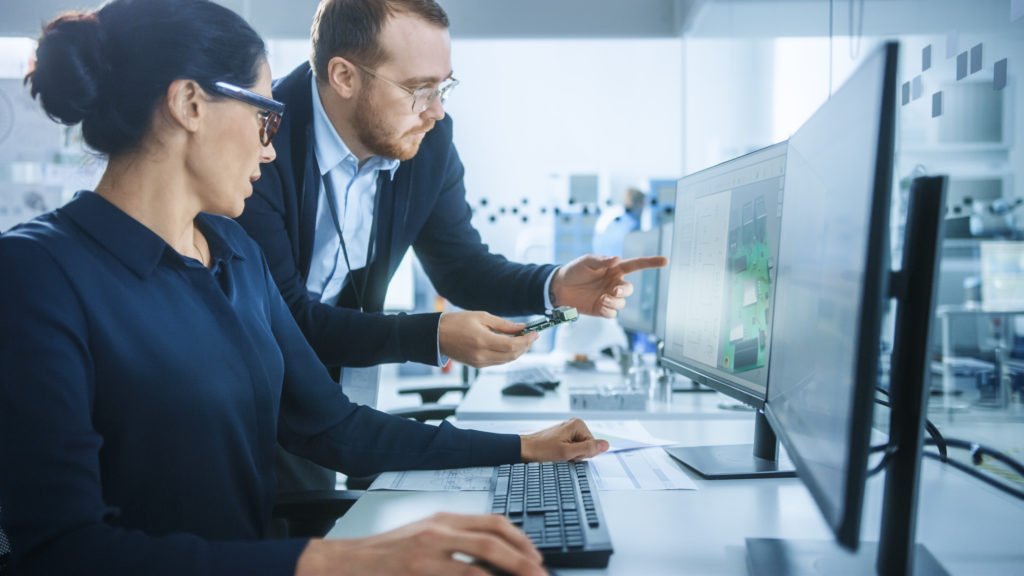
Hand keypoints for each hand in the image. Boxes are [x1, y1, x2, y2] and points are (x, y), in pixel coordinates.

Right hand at [295, 512, 545, 575]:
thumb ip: (455, 542)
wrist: (346, 563)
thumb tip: (492, 558)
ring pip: (482, 562)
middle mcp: (439, 530)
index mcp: (443, 519)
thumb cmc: (385, 555)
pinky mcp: (418, 571)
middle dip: (523, 558)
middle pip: (494, 538)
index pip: (493, 521)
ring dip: (510, 573)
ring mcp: (428, 552)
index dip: (520, 539)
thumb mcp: (423, 538)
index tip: (536, 557)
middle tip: (540, 574)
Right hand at [439, 311, 538, 368]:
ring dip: (518, 351)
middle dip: (525, 346)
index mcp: (482, 341)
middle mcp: (482, 355)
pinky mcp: (477, 365)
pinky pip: (498, 362)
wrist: (436, 336)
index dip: (527, 341)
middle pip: (512, 355)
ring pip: (507, 360)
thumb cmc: (456, 322)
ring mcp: (479, 362)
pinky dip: (508, 354)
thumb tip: (521, 327)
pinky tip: (510, 344)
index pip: (512, 345)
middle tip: (532, 335)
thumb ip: (503, 324)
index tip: (535, 333)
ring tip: (523, 339)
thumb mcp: (481, 317)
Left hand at [520, 418, 609, 461]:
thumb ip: (588, 448)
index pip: (593, 445)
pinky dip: (566, 455)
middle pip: (587, 447)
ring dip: (570, 456)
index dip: (582, 454)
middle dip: (576, 455)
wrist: (524, 450)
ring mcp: (569, 431)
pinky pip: (572, 449)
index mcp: (578, 424)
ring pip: (579, 450)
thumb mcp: (567, 453)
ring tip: (557, 454)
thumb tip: (606, 445)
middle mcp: (574, 425)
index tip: (568, 453)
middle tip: (562, 455)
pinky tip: (556, 454)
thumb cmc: (542, 451)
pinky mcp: (563, 437)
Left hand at [550, 254, 667, 317]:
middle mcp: (614, 283)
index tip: (665, 261)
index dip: (651, 263)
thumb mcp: (586, 262)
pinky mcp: (602, 308)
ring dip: (614, 302)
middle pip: (629, 289)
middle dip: (624, 291)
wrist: (559, 287)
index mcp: (614, 269)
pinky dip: (608, 310)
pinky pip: (612, 313)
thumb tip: (617, 259)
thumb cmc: (574, 271)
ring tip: (602, 298)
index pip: (636, 265)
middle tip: (613, 290)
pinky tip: (599, 305)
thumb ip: (602, 261)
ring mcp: (608, 296)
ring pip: (622, 303)